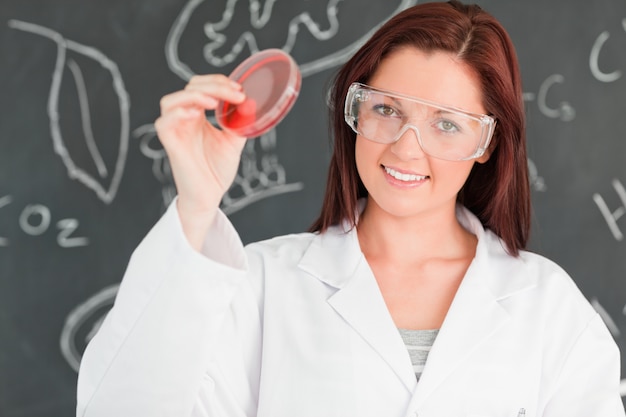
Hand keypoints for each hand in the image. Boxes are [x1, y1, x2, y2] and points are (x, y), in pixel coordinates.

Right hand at [155, 74, 246, 248]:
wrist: (210, 196)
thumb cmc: (217, 170)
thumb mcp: (234, 141)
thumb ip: (241, 122)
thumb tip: (251, 102)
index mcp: (198, 115)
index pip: (201, 86)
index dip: (218, 82)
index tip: (239, 90)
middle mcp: (184, 119)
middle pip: (189, 88)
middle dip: (212, 86)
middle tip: (235, 94)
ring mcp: (175, 131)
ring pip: (170, 101)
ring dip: (193, 96)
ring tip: (214, 102)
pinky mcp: (170, 144)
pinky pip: (163, 123)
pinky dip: (178, 113)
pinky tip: (196, 114)